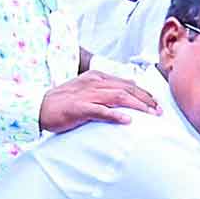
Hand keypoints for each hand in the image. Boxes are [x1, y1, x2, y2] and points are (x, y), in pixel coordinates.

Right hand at [38, 71, 160, 133]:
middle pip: (127, 89)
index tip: (157, 103)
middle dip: (146, 100)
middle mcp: (95, 83)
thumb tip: (126, 97)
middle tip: (160, 111)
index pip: (127, 83)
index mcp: (97, 77)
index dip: (144, 93)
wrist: (39, 107)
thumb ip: (105, 92)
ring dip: (138, 106)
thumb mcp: (87, 91)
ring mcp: (87, 95)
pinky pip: (101, 110)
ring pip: (119, 97)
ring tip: (151, 115)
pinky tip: (127, 121)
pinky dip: (115, 115)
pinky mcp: (79, 108)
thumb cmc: (64, 102)